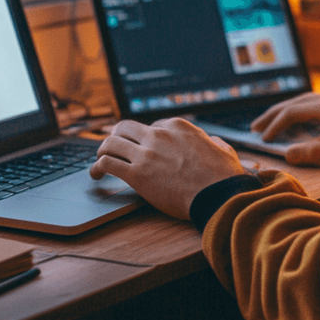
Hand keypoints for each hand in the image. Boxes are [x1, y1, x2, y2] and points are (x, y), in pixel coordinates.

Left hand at [90, 118, 245, 219]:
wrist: (217, 195)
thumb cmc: (223, 177)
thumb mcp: (224, 150)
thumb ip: (215, 143)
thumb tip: (214, 142)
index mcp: (178, 126)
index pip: (152, 125)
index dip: (145, 137)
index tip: (143, 147)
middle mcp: (159, 135)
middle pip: (125, 127)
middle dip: (117, 136)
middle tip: (115, 148)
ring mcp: (146, 153)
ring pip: (111, 142)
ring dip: (102, 150)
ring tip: (100, 160)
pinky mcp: (137, 174)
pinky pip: (107, 164)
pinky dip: (96, 168)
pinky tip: (96, 175)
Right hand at [251, 92, 319, 164]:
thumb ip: (319, 151)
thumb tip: (288, 153)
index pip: (293, 112)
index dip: (275, 125)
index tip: (263, 138)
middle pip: (296, 103)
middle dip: (274, 114)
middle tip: (256, 126)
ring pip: (306, 101)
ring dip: (287, 111)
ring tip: (273, 122)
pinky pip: (317, 104)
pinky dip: (302, 111)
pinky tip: (303, 121)